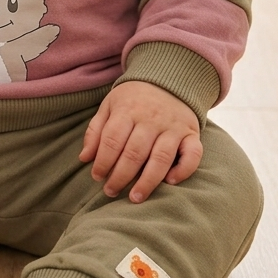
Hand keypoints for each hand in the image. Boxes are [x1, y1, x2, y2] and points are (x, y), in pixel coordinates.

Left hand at [79, 81, 202, 202]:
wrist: (168, 79)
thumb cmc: (133, 99)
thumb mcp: (110, 106)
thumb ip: (96, 131)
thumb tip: (84, 158)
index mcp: (127, 110)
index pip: (113, 140)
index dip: (103, 162)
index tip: (97, 177)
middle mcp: (151, 119)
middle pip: (134, 153)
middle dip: (120, 176)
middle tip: (111, 192)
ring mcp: (173, 127)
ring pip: (161, 158)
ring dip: (147, 181)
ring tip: (135, 197)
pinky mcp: (191, 133)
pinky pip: (193, 154)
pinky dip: (184, 170)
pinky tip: (171, 182)